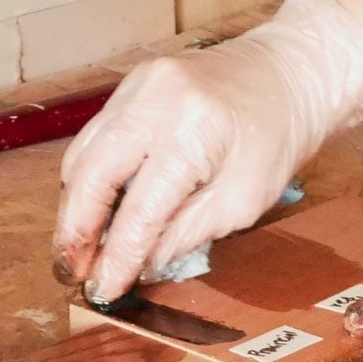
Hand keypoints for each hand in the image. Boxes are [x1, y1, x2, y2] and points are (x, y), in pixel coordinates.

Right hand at [53, 0, 362, 304]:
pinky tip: (96, 208)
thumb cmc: (275, 138)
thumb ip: (185, 232)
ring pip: (82, 156)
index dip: (116, 257)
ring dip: (76, 207)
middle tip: (74, 272)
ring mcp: (137, 87)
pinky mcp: (131, 84)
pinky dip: (90, 177)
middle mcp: (155, 102)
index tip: (102, 290)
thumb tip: (137, 265)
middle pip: (91, 177)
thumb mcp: (242, 201)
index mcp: (193, 134)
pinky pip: (94, 137)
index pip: (139, 210)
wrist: (288, 72)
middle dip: (75, 232)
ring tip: (80, 247)